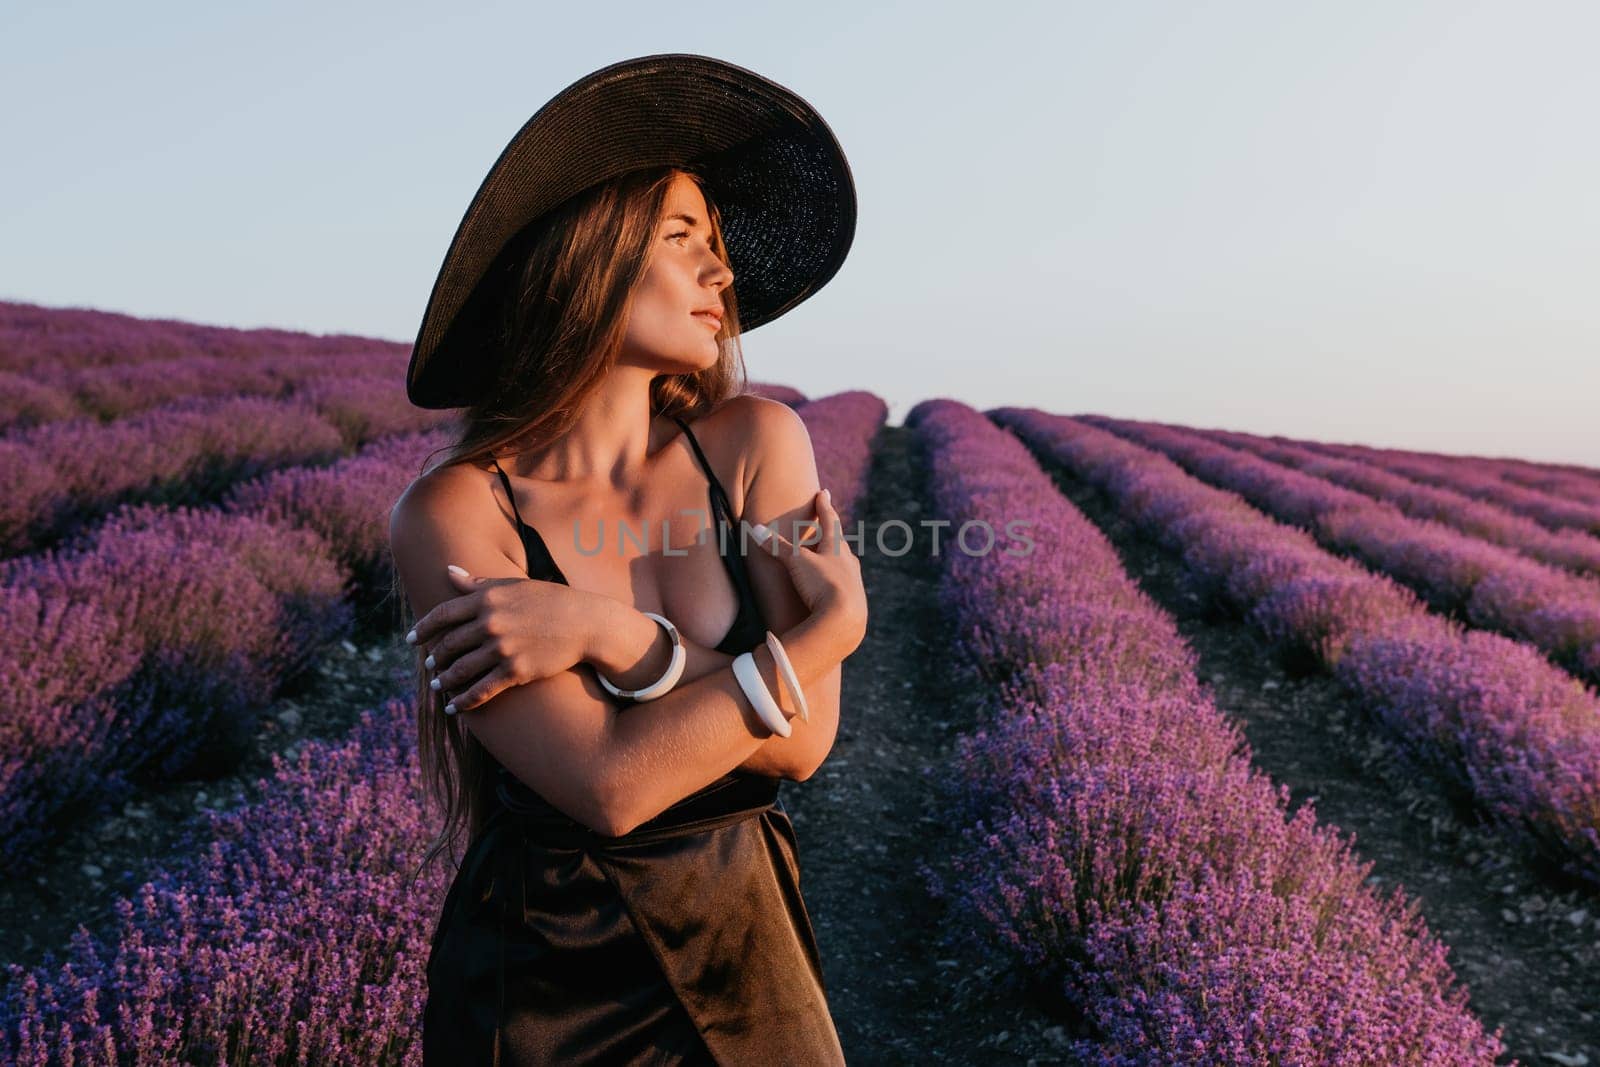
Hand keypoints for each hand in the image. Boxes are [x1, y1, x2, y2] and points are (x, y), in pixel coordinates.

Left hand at [406, 564, 596, 713]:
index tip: (411, 640)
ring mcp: (502, 648)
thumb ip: (477, 583)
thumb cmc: (549, 600)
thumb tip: (448, 571)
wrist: (585, 623)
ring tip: (438, 686)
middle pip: (448, 645)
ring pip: (460, 670)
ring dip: (444, 681)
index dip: (422, 629)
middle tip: (429, 665)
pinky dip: (463, 702)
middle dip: (435, 658)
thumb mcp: (513, 585)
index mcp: (486, 599)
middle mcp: (490, 623)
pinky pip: (481, 690)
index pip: (442, 615)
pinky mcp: (515, 671)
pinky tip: (454, 708)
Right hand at [752, 489, 866, 633]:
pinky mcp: (852, 603)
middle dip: (831, 534)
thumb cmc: (823, 584)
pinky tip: (832, 589)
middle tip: (828, 524)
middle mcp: (849, 563)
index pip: (830, 521)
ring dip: (834, 560)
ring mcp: (853, 583)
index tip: (824, 493)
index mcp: (837, 548)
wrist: (845, 621)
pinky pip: (842, 586)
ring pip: (843, 565)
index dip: (824, 506)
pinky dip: (834, 582)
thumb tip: (755, 529)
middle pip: (839, 543)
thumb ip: (778, 547)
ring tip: (828, 558)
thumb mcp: (797, 563)